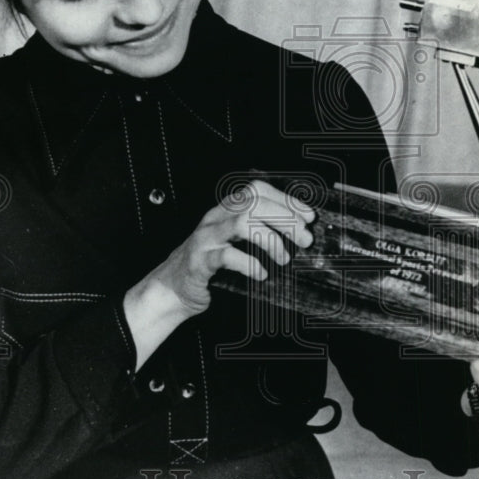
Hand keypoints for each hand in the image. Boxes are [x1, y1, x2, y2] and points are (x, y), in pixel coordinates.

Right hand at [151, 179, 315, 315]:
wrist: (171, 288)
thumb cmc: (208, 265)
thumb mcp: (233, 243)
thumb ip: (257, 233)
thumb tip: (298, 233)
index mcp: (225, 210)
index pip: (256, 190)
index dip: (285, 199)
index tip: (307, 217)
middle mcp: (214, 218)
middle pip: (253, 204)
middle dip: (285, 219)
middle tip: (304, 240)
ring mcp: (205, 238)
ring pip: (241, 223)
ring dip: (270, 240)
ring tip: (283, 258)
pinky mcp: (199, 261)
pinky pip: (226, 255)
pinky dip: (250, 264)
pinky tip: (261, 274)